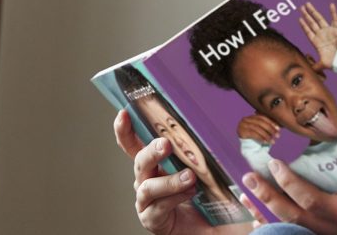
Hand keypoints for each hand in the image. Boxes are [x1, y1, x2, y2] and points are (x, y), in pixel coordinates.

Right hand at [115, 110, 254, 233]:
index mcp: (155, 165)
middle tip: (166, 145)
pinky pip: (159, 207)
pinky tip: (190, 193)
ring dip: (168, 180)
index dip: (126, 131)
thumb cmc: (207, 194)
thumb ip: (200, 151)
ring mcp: (147, 202)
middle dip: (151, 151)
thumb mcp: (205, 168)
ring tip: (189, 177)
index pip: (134, 146)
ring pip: (148, 186)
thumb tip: (209, 128)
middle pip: (140, 162)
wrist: (212, 226)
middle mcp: (146, 181)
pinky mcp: (152, 219)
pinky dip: (175, 198)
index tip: (124, 113)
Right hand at [237, 113, 279, 143]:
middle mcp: (246, 119)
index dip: (271, 123)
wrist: (246, 148)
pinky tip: (266, 142)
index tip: (279, 129)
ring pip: (257, 129)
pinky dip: (261, 138)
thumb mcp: (263, 130)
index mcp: (251, 116)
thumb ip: (269, 125)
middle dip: (270, 129)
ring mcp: (242, 125)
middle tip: (277, 135)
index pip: (263, 117)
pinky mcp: (241, 131)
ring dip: (267, 135)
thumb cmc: (256, 138)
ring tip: (273, 141)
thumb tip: (281, 125)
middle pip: (260, 122)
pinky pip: (253, 134)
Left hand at [242, 158, 336, 233]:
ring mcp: (330, 234)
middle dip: (269, 197)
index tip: (274, 163)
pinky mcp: (324, 233)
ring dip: (265, 212)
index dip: (290, 182)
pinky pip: (296, 231)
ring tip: (245, 194)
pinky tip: (255, 214)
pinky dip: (273, 223)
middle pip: (296, 217)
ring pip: (292, 227)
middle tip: (250, 177)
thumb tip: (329, 126)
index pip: (313, 200)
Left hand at [298, 2, 336, 70]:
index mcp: (317, 43)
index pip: (308, 32)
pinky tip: (331, 5)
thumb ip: (314, 67)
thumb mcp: (322, 65)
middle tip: (301, 8)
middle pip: (312, 23)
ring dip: (313, 12)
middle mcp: (322, 35)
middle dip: (306, 15)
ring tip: (307, 4)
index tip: (299, 19)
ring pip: (319, 19)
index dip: (304, 25)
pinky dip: (333, 12)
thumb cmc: (335, 62)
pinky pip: (335, 19)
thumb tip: (308, 70)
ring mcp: (329, 32)